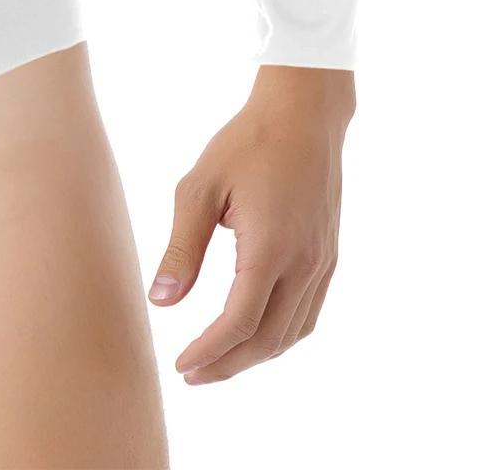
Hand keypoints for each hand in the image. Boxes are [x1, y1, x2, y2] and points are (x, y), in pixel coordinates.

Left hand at [148, 66, 354, 384]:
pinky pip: (308, 313)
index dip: (209, 352)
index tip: (181, 367)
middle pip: (268, 339)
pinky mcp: (328, 255)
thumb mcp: (200, 188)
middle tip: (192, 375)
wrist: (305, 114)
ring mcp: (322, 263)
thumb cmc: (247, 143)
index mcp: (270, 250)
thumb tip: (161, 302)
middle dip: (229, 364)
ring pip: (293, 332)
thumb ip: (182, 248)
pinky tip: (256, 331)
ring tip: (218, 360)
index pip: (239, 323)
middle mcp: (304, 265)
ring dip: (256, 354)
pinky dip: (280, 334)